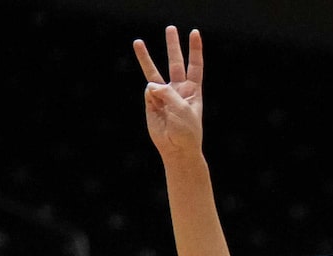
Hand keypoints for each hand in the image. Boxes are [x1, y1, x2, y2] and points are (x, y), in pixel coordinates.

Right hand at [132, 27, 206, 158]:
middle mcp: (178, 89)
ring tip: (138, 41)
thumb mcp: (183, 110)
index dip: (195, 49)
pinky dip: (151, 97)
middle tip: (170, 28)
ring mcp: (163, 95)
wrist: (176, 149)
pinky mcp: (151, 102)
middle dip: (173, 46)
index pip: (195, 65)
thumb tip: (150, 85)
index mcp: (193, 90)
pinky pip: (148, 92)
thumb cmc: (186, 131)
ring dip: (145, 57)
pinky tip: (156, 108)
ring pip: (153, 71)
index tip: (194, 33)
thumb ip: (168, 93)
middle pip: (175, 62)